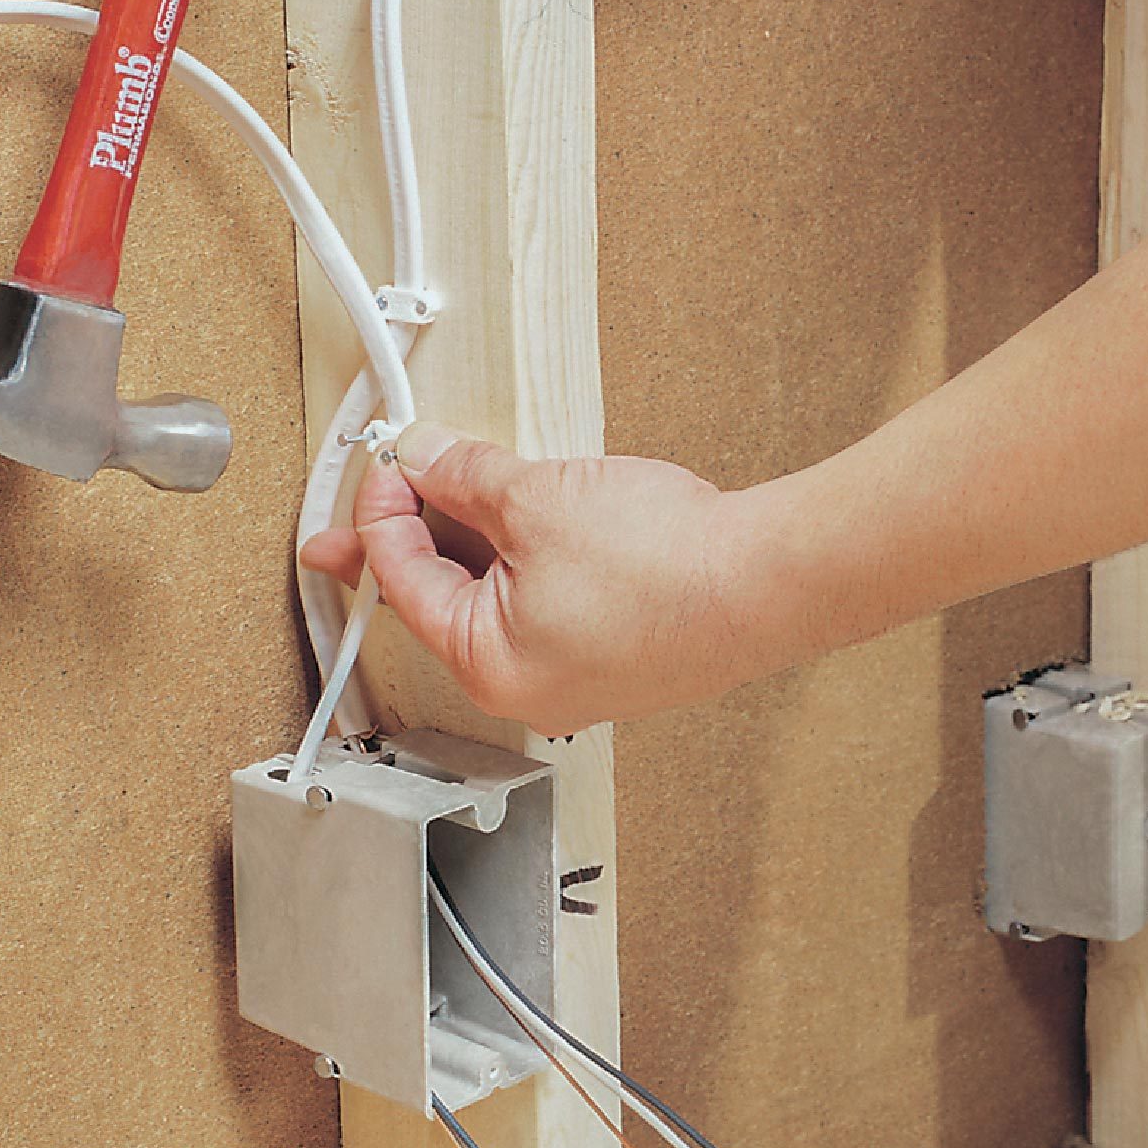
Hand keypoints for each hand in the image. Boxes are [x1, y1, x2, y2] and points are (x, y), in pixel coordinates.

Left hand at [298, 423, 791, 733]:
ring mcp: (572, 679)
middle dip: (416, 531)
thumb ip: (465, 477)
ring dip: (477, 538)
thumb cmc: (665, 566)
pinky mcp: (615, 657)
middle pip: (444, 596)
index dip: (383, 511)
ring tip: (462, 486)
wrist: (767, 582)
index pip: (402, 580)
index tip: (389, 462)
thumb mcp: (538, 498)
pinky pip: (545, 604)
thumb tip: (426, 459)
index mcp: (486, 666)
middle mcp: (524, 689)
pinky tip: (532, 514)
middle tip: (380, 494)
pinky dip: (527, 557)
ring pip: (499, 596)